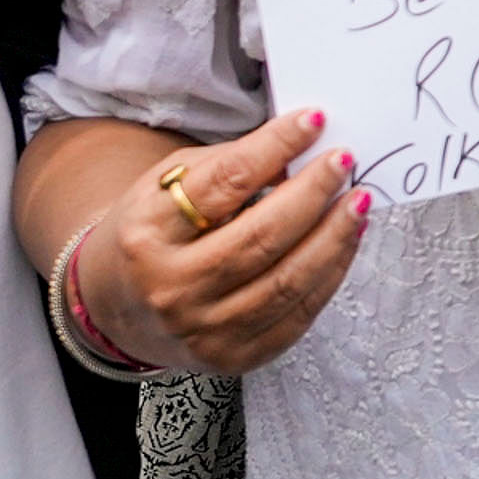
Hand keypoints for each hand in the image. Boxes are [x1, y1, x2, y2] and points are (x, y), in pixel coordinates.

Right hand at [72, 108, 367, 376]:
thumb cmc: (152, 236)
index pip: (222, 184)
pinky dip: (330, 273)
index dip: (274, 147)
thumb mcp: (164, 187)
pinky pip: (297, 315)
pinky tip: (344, 242)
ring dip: (334, 236)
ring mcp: (203, 330)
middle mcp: (171, 288)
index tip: (312, 121)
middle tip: (343, 161)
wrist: (120, 309)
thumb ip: (226, 167)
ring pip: (287, 282)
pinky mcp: (234, 357)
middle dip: (313, 193)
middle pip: (261, 237)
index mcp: (146, 235)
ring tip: (357, 201)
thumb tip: (297, 151)